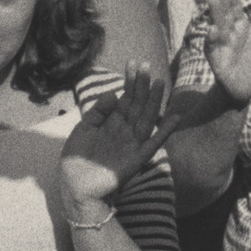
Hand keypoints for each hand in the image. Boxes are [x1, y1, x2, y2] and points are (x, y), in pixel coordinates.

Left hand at [60, 61, 172, 212]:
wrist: (77, 187)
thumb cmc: (77, 160)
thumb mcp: (83, 130)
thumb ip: (98, 112)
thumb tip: (114, 94)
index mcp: (111, 123)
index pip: (124, 97)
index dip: (129, 81)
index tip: (133, 62)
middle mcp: (124, 130)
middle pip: (136, 104)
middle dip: (141, 85)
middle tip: (146, 65)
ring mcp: (132, 143)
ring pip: (147, 118)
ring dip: (154, 101)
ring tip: (159, 82)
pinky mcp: (138, 158)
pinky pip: (155, 142)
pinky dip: (165, 130)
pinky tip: (174, 117)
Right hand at [203, 0, 250, 108]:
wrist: (244, 86)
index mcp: (239, 24)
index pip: (233, 4)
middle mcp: (227, 32)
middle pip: (224, 12)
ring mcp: (220, 44)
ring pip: (217, 26)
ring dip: (215, 13)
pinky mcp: (216, 59)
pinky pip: (213, 48)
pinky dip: (212, 39)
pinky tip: (213, 30)